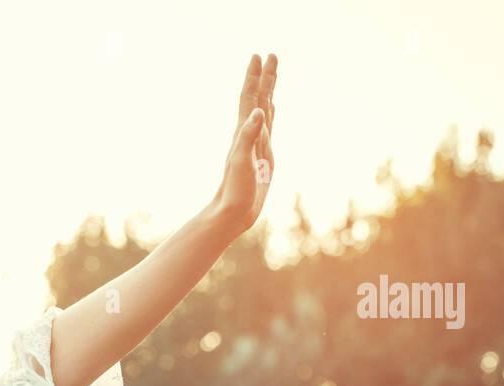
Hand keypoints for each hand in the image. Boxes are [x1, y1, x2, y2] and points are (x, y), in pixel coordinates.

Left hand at [211, 53, 277, 237]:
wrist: (232, 212)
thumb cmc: (235, 190)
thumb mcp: (241, 162)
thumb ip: (248, 136)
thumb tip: (258, 111)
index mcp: (243, 133)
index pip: (250, 98)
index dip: (254, 77)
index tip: (259, 56)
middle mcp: (249, 135)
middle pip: (258, 99)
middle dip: (265, 77)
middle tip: (270, 55)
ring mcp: (256, 145)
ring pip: (264, 110)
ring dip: (268, 91)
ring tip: (271, 75)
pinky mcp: (263, 156)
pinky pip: (268, 129)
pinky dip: (270, 115)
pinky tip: (270, 111)